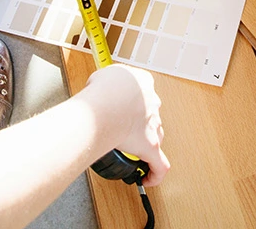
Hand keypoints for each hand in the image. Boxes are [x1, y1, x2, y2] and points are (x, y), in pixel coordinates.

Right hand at [86, 64, 169, 185]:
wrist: (105, 102)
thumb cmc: (103, 90)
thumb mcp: (103, 76)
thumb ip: (105, 83)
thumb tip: (96, 89)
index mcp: (143, 83)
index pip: (143, 92)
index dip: (134, 102)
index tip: (124, 108)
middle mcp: (151, 103)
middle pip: (151, 115)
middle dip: (139, 124)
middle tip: (123, 131)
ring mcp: (153, 125)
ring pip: (156, 137)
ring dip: (146, 145)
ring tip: (133, 153)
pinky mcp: (151, 146)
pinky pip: (159, 165)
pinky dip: (155, 174)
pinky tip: (147, 178)